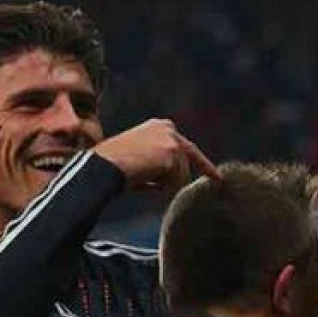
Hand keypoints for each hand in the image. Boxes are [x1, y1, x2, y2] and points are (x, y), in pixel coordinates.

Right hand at [92, 119, 219, 190]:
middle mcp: (168, 129)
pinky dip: (166, 189)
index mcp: (158, 127)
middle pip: (187, 159)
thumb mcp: (138, 162)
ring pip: (182, 173)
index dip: (200, 163)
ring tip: (145, 184)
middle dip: (186, 176)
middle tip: (208, 182)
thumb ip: (158, 169)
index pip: (184, 146)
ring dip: (168, 185)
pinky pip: (177, 180)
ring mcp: (171, 140)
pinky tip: (148, 184)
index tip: (215, 175)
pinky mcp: (171, 153)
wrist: (102, 166)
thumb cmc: (111, 166)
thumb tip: (171, 187)